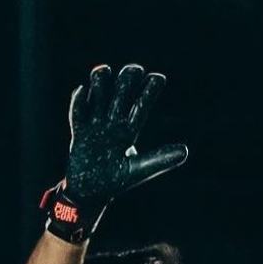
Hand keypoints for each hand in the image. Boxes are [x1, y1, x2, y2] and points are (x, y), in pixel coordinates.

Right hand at [43, 64, 187, 241]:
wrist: (89, 193)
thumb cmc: (115, 182)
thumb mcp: (138, 170)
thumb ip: (159, 159)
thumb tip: (185, 152)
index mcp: (129, 131)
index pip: (141, 106)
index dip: (149, 91)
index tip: (158, 78)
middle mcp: (113, 123)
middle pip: (121, 94)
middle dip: (127, 80)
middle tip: (134, 70)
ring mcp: (95, 125)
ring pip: (98, 96)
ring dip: (101, 83)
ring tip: (103, 71)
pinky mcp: (78, 132)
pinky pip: (77, 114)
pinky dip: (79, 102)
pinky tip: (82, 89)